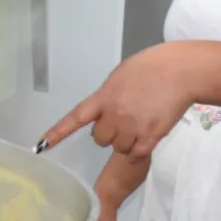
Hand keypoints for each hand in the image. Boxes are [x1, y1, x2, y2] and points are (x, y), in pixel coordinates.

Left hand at [39, 41, 200, 158]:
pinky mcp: (150, 136)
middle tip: (126, 118)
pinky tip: (148, 135)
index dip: (57, 134)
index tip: (41, 146)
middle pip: (100, 139)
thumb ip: (109, 96)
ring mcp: (131, 127)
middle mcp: (113, 115)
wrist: (180, 71)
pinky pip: (136, 153)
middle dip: (110, 132)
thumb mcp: (120, 77)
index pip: (74, 119)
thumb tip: (106, 109)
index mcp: (103, 97)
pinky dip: (140, 149)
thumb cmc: (151, 67)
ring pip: (119, 148)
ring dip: (127, 141)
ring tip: (142, 122)